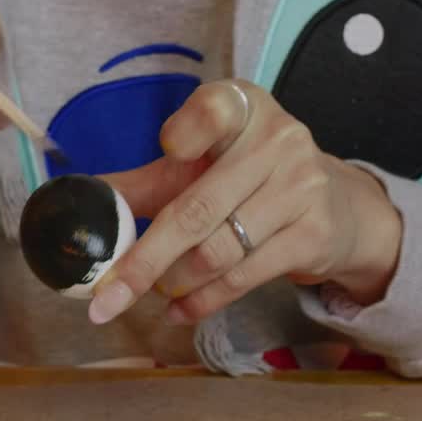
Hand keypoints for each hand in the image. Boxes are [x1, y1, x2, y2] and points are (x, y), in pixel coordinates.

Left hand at [90, 79, 402, 324]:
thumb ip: (145, 184)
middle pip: (198, 207)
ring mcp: (301, 189)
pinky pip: (244, 277)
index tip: (168, 150)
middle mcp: (278, 141)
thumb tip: (83, 202)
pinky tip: (178, 311)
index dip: (189, 130)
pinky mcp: (313, 235)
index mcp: (243, 109)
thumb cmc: (250, 180)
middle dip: (144, 259)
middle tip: (106, 295)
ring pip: (218, 250)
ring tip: (149, 294)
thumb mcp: (200, 168)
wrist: (339, 209)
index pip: (213, 109)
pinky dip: (203, 301)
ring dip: (173, 282)